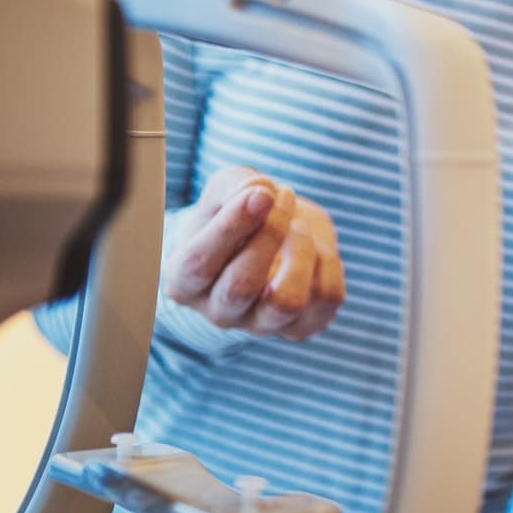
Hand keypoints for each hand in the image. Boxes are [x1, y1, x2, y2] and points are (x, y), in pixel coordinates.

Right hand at [163, 165, 345, 338]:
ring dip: (301, 254)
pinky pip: (325, 300)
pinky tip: (316, 245)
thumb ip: (234, 186)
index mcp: (185, 281)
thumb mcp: (224, 190)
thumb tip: (259, 191)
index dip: (231, 226)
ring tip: (299, 224)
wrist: (268, 233)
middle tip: (283, 196)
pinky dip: (328, 264)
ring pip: (285, 303)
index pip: (199, 263)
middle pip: (240, 287)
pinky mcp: (300, 326)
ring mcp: (260, 324)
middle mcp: (219, 311)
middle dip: (269, 234)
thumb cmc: (235, 211)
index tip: (261, 194)